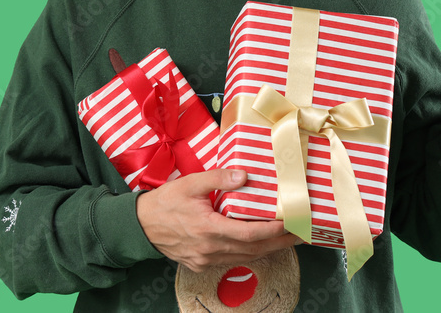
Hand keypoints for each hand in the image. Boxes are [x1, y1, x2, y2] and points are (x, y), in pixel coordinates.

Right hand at [136, 169, 299, 271]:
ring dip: (268, 250)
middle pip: (253, 251)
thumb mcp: (189, 183)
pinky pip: (232, 261)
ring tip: (288, 240)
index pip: (248, 234)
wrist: (139, 227)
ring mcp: (206, 260)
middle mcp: (209, 249)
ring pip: (245, 259)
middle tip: (301, 234)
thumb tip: (243, 175)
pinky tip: (260, 246)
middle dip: (280, 243)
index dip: (271, 230)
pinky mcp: (202, 264)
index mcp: (207, 228)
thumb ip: (217, 178)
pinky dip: (250, 255)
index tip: (290, 223)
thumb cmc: (164, 203)